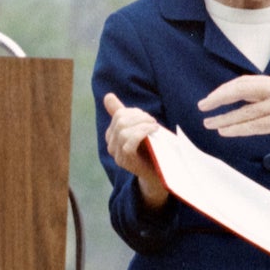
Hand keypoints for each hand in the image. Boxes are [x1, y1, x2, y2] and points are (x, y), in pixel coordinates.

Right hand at [102, 93, 169, 209]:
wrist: (161, 173)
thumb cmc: (151, 148)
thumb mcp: (138, 127)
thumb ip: (122, 113)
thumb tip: (108, 96)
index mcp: (112, 136)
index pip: (119, 115)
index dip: (134, 112)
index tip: (147, 118)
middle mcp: (111, 146)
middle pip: (120, 121)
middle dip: (139, 117)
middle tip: (153, 121)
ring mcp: (117, 155)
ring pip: (123, 131)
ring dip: (142, 125)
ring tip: (155, 126)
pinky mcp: (125, 161)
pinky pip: (128, 142)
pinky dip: (142, 133)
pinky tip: (153, 131)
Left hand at [198, 75, 269, 152]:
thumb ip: (269, 104)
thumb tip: (247, 110)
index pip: (245, 82)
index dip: (225, 90)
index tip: (211, 99)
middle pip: (242, 89)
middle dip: (219, 98)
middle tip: (202, 106)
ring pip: (246, 111)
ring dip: (225, 118)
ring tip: (209, 123)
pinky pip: (256, 125)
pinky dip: (238, 128)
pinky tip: (226, 132)